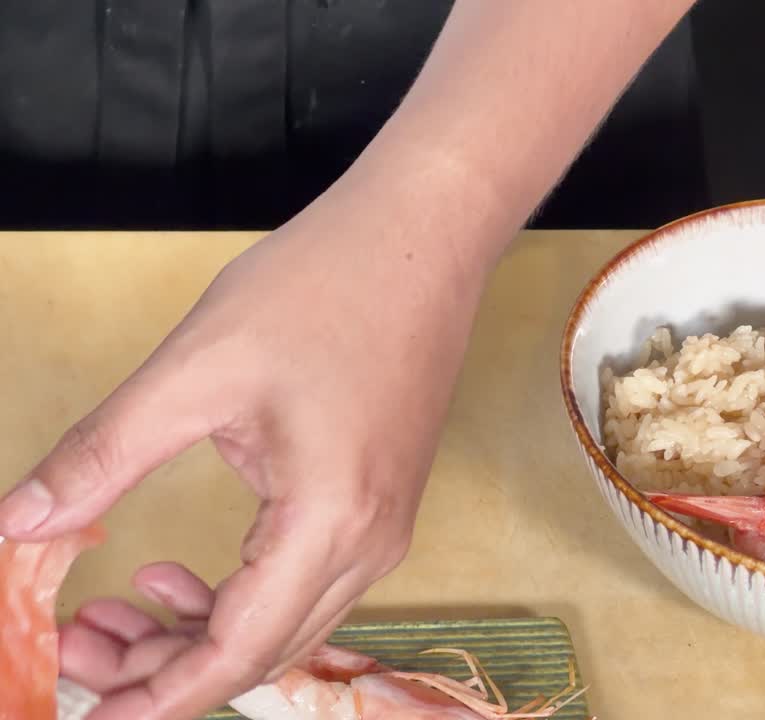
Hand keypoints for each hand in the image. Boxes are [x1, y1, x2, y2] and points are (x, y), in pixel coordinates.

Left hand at [0, 188, 486, 717]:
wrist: (420, 236)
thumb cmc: (322, 288)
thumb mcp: (193, 371)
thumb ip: (102, 457)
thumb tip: (15, 525)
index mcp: (330, 520)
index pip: (236, 651)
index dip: (156, 696)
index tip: (86, 712)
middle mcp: (371, 542)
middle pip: (261, 650)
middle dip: (162, 666)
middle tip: (74, 638)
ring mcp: (386, 525)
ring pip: (284, 623)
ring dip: (196, 632)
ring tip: (112, 607)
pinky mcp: (382, 501)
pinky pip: (307, 583)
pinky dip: (237, 594)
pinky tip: (179, 566)